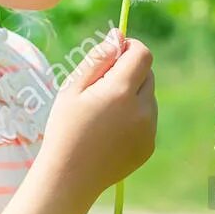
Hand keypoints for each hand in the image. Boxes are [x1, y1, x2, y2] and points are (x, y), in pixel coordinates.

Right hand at [40, 28, 156, 199]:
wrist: (69, 178)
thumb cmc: (65, 128)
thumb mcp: (73, 88)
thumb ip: (98, 58)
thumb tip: (119, 35)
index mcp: (122, 91)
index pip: (143, 54)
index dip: (130, 48)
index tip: (114, 55)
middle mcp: (142, 109)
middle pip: (147, 74)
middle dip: (129, 73)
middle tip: (101, 89)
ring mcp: (148, 129)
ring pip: (148, 97)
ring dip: (132, 96)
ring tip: (103, 114)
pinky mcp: (149, 146)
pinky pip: (147, 120)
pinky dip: (134, 118)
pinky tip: (110, 132)